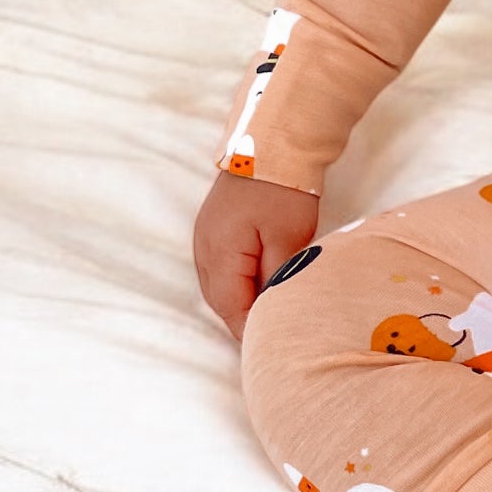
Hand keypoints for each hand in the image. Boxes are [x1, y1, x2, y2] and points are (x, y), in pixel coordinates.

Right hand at [192, 172, 318, 343]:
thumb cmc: (282, 191)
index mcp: (219, 256)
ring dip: (241, 302)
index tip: (273, 346)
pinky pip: (222, 269)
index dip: (252, 331)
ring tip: (270, 316)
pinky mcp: (214, 230)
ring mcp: (205, 239)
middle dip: (245, 321)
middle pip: (221, 302)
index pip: (232, 310)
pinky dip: (238, 284)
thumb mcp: (288, 239)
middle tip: (273, 337)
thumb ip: (277, 279)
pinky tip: (259, 287)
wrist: (271, 145)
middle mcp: (203, 251)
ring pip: (220, 287)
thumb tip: (274, 310)